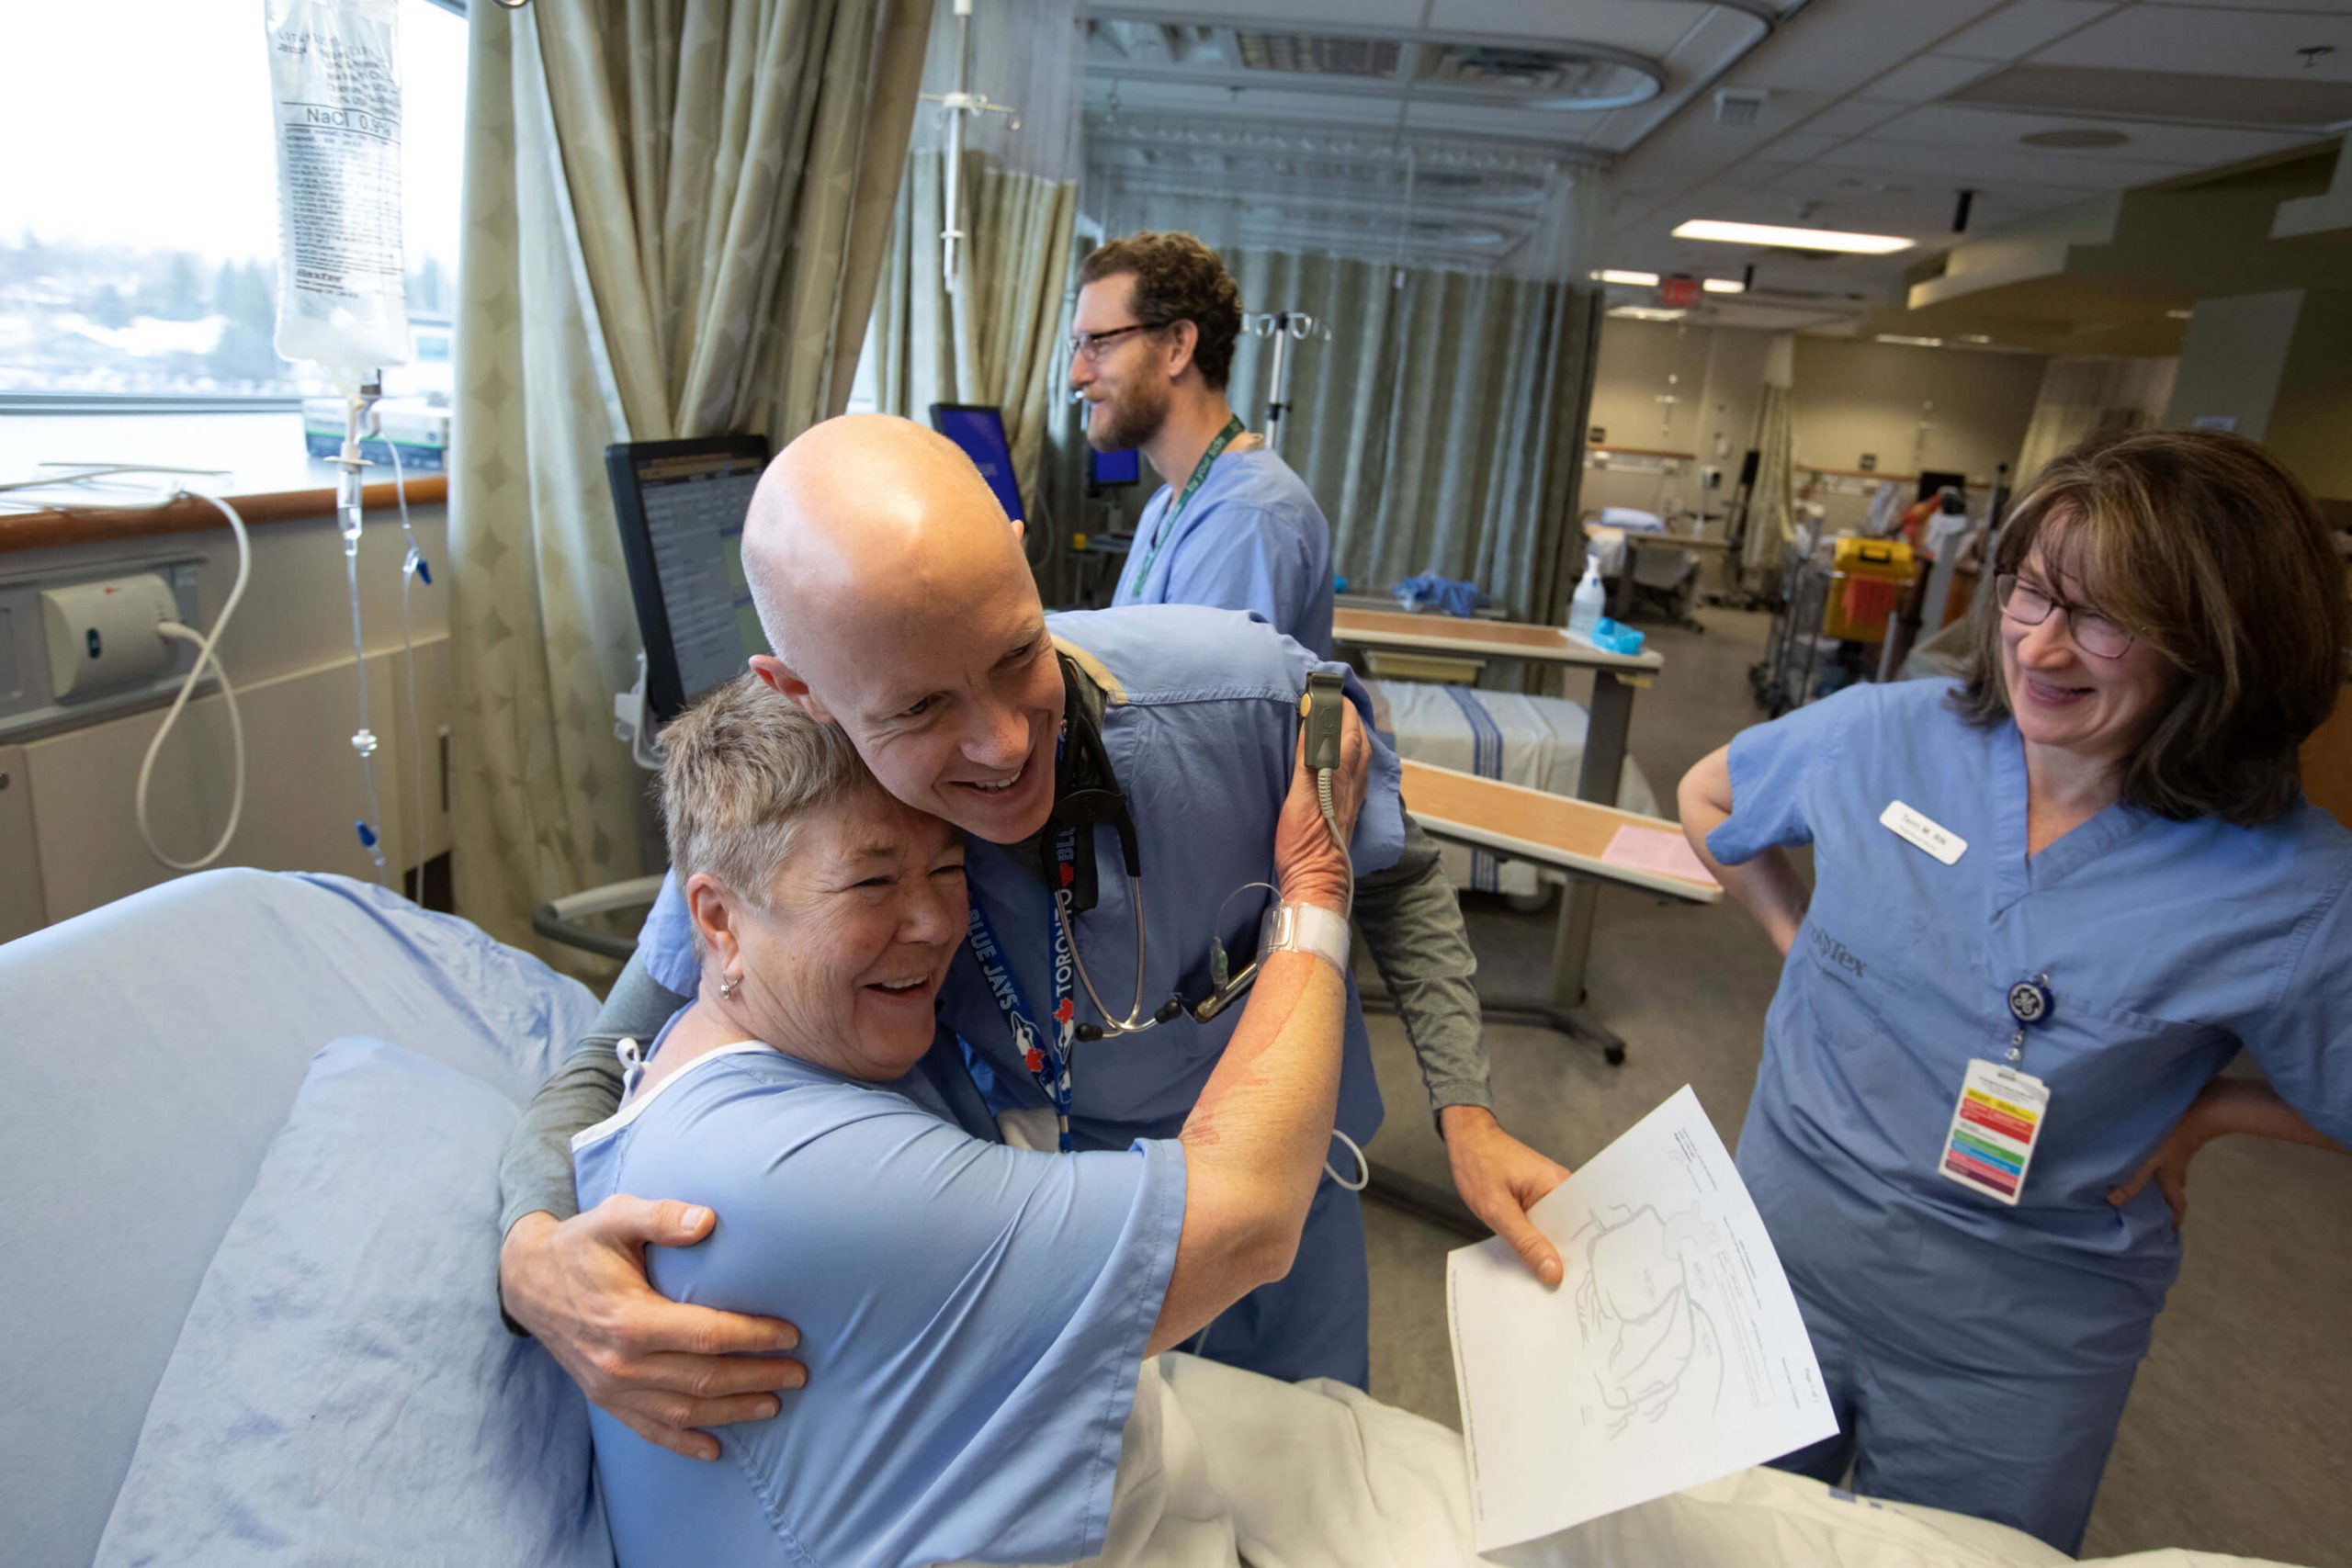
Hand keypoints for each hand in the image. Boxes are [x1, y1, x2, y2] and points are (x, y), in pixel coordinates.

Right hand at [499, 1198, 805, 1460]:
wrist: (527, 1281)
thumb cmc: (581, 1245)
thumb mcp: (616, 1217)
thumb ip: (661, 1216)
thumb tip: (708, 1220)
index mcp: (630, 1320)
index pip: (707, 1335)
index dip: (753, 1337)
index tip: (790, 1335)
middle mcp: (621, 1363)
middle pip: (703, 1378)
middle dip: (757, 1378)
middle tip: (799, 1374)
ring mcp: (611, 1388)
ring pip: (683, 1411)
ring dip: (733, 1412)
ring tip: (774, 1404)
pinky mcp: (604, 1399)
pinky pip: (649, 1430)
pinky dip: (684, 1443)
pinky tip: (716, 1448)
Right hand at [1276, 697, 1369, 910]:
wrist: (1317, 883)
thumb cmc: (1305, 843)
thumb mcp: (1301, 795)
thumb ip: (1310, 757)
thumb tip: (1316, 719)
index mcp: (1341, 775)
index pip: (1345, 730)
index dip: (1338, 707)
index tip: (1327, 689)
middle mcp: (1352, 783)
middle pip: (1357, 740)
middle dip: (1349, 716)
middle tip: (1334, 700)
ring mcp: (1353, 799)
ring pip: (1360, 757)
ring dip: (1352, 734)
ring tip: (1339, 723)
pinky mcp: (1348, 811)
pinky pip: (1356, 773)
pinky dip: (1350, 755)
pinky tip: (1341, 760)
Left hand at [1440, 1105, 1572, 1285]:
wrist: (1467, 1139)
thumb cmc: (1479, 1164)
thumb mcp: (1498, 1209)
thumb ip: (1526, 1241)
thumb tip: (1553, 1272)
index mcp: (1560, 1186)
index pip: (1584, 1230)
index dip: (1583, 1260)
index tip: (1580, 1288)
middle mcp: (1562, 1189)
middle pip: (1573, 1235)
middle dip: (1567, 1262)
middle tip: (1563, 1295)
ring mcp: (1551, 1194)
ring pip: (1558, 1233)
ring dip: (1551, 1254)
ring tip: (1547, 1284)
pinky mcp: (1540, 1199)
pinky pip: (1545, 1226)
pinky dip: (1539, 1242)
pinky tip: (1533, 1262)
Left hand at [2109, 1103, 2217, 1230]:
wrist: (2199, 1108)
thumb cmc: (2172, 1137)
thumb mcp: (2148, 1161)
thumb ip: (2131, 1181)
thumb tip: (2112, 1201)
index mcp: (2173, 1181)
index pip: (2177, 1207)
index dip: (2175, 1221)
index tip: (2170, 1233)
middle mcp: (2177, 1172)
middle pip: (2171, 1192)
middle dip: (2161, 1203)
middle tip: (2146, 1209)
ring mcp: (2177, 1156)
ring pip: (2167, 1176)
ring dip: (2154, 1183)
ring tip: (2135, 1185)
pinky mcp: (2174, 1142)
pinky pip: (2164, 1161)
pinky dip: (2152, 1166)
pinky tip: (2138, 1158)